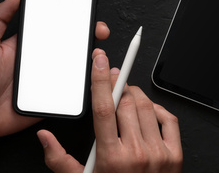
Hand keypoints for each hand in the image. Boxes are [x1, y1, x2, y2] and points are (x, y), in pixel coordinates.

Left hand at [0, 0, 110, 141]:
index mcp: (26, 44)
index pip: (52, 26)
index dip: (70, 18)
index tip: (84, 10)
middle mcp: (39, 60)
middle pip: (70, 46)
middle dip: (88, 36)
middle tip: (97, 31)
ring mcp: (46, 80)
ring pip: (75, 68)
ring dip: (88, 61)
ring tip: (95, 55)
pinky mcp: (50, 99)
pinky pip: (71, 92)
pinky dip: (82, 87)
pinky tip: (88, 79)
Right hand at [37, 49, 182, 172]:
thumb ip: (59, 159)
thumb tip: (43, 135)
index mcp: (111, 157)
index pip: (104, 107)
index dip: (101, 79)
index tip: (100, 61)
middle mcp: (136, 153)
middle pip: (126, 103)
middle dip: (118, 86)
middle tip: (112, 80)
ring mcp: (158, 154)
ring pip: (147, 107)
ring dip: (136, 95)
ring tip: (127, 96)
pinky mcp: (175, 155)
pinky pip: (168, 119)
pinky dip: (157, 108)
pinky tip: (147, 111)